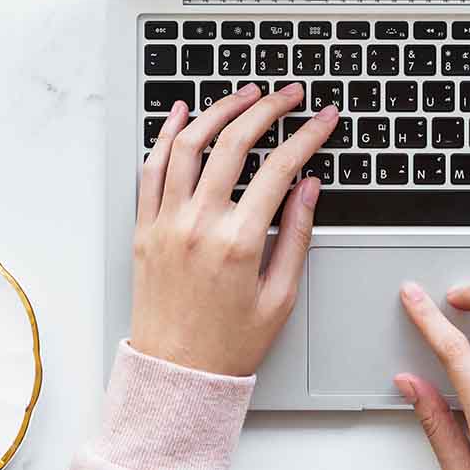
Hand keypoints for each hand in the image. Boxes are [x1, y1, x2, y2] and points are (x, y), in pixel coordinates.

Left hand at [131, 82, 337, 375]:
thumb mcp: (280, 295)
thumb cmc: (230, 343)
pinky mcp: (145, 228)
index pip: (280, 168)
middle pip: (234, 143)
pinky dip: (167, 135)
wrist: (176, 375)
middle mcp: (199, 225)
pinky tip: (182, 114)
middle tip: (288, 95)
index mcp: (238, 242)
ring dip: (218, 110)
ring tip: (244, 94)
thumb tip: (309, 185)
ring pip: (189, 145)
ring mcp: (166, 223)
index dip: (308, 135)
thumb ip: (297, 234)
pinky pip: (151, 169)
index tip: (324, 119)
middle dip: (268, 108)